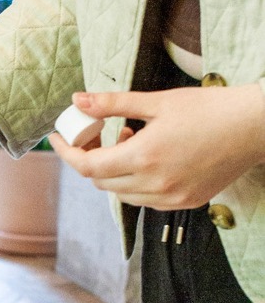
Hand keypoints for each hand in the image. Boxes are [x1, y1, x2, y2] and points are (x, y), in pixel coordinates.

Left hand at [49, 84, 264, 208]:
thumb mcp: (157, 101)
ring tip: (128, 142)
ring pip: (122, 194)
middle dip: (90, 159)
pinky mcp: (185, 203)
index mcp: (144, 157)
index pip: (88, 167)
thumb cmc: (209, 109)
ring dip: (113, 172)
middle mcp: (155, 184)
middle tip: (96, 134)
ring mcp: (171, 198)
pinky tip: (147, 159)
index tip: (57, 137)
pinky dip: (135, 182)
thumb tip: (78, 100)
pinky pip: (145, 199)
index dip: (67, 153)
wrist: (254, 127)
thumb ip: (113, 104)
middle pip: (101, 182)